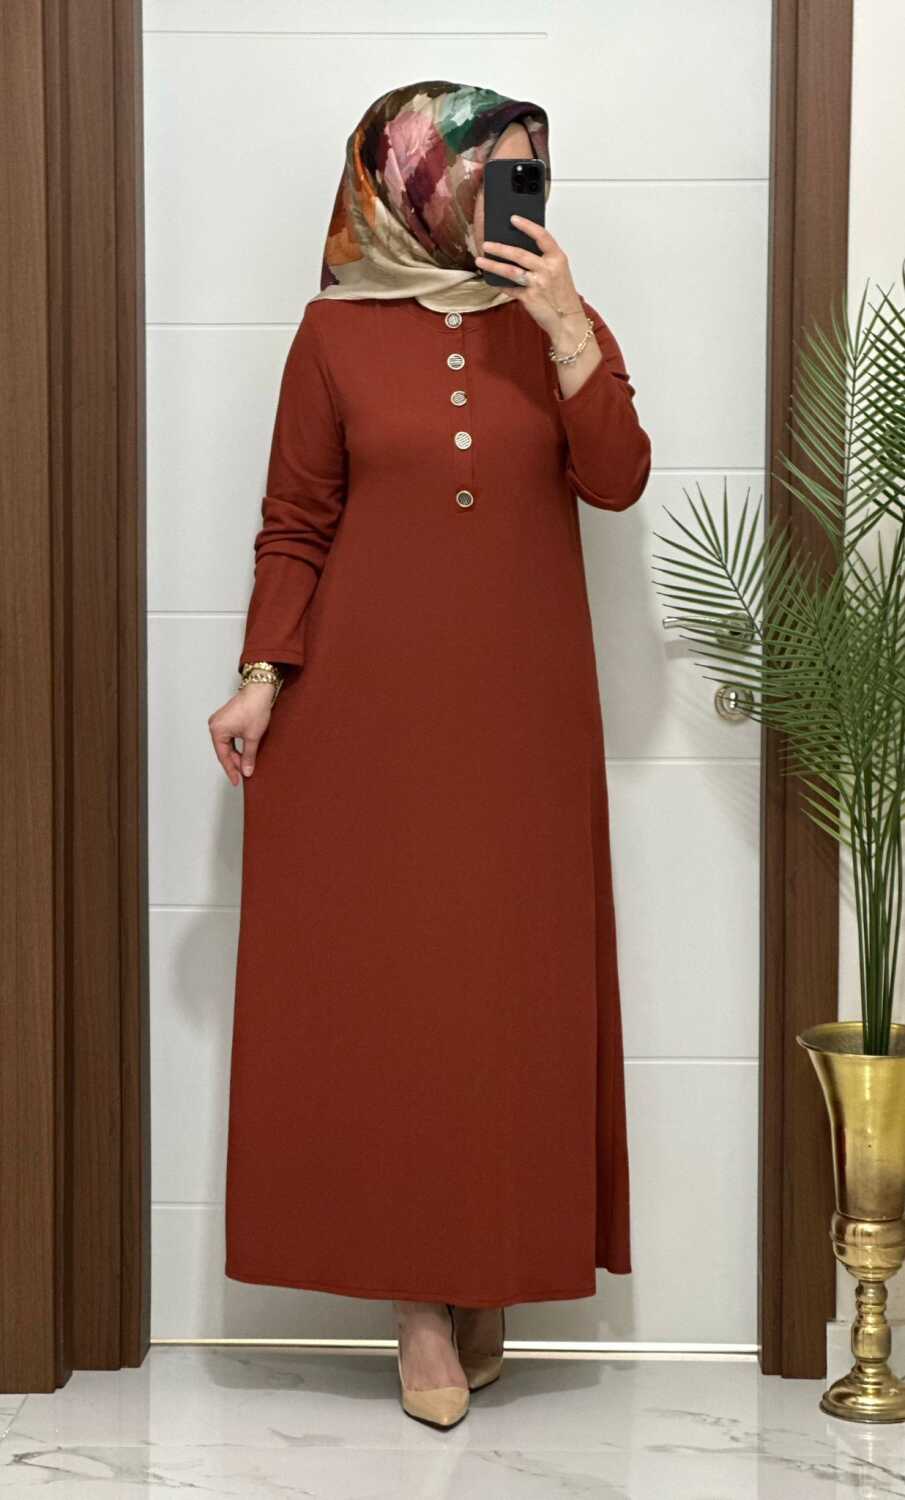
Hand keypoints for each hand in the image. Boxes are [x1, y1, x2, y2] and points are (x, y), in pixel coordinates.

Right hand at [208, 682, 274, 784]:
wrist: (260, 690)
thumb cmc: (255, 708)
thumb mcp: (252, 737)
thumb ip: (248, 756)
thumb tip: (247, 771)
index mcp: (217, 731)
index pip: (223, 756)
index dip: (231, 770)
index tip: (237, 781)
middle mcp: (215, 725)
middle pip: (224, 751)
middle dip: (234, 763)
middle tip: (244, 774)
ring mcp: (219, 721)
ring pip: (226, 745)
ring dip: (236, 754)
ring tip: (245, 765)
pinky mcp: (226, 718)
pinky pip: (228, 737)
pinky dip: (236, 746)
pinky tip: (243, 753)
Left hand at [475, 216, 583, 337]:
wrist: (567, 320)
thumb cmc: (563, 295)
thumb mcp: (559, 272)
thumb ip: (544, 260)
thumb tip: (520, 249)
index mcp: (557, 259)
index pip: (542, 236)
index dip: (527, 226)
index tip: (513, 219)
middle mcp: (548, 269)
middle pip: (520, 254)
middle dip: (500, 248)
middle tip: (486, 244)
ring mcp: (538, 284)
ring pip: (510, 271)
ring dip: (493, 265)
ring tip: (480, 260)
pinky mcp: (529, 298)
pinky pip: (510, 288)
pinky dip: (500, 284)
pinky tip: (491, 280)